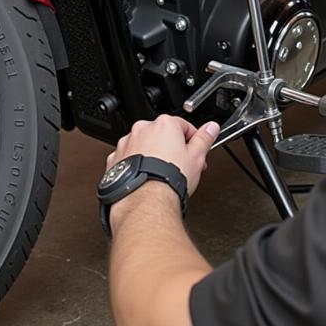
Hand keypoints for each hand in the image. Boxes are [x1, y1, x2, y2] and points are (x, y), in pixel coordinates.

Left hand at [105, 114, 219, 196]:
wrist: (145, 201)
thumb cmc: (168, 179)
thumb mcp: (197, 157)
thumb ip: (205, 138)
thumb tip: (211, 127)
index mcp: (164, 124)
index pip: (183, 125)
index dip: (192, 141)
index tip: (195, 152)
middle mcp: (142, 129)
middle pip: (162, 134)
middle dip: (172, 148)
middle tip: (181, 165)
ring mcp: (126, 144)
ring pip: (144, 145)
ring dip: (152, 155)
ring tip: (162, 174)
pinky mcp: (115, 160)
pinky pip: (129, 158)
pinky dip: (136, 165)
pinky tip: (146, 178)